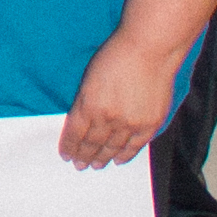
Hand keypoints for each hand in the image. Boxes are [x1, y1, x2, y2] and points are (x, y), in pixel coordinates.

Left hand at [61, 30, 177, 167]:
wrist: (150, 50)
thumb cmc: (117, 56)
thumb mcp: (89, 77)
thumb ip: (84, 102)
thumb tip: (81, 123)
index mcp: (88, 105)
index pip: (75, 133)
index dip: (70, 146)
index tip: (66, 155)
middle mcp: (107, 119)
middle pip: (92, 144)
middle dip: (84, 156)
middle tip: (81, 166)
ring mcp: (129, 123)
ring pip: (112, 148)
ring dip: (103, 158)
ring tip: (97, 166)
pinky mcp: (149, 124)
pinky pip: (135, 146)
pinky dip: (126, 155)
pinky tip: (119, 160)